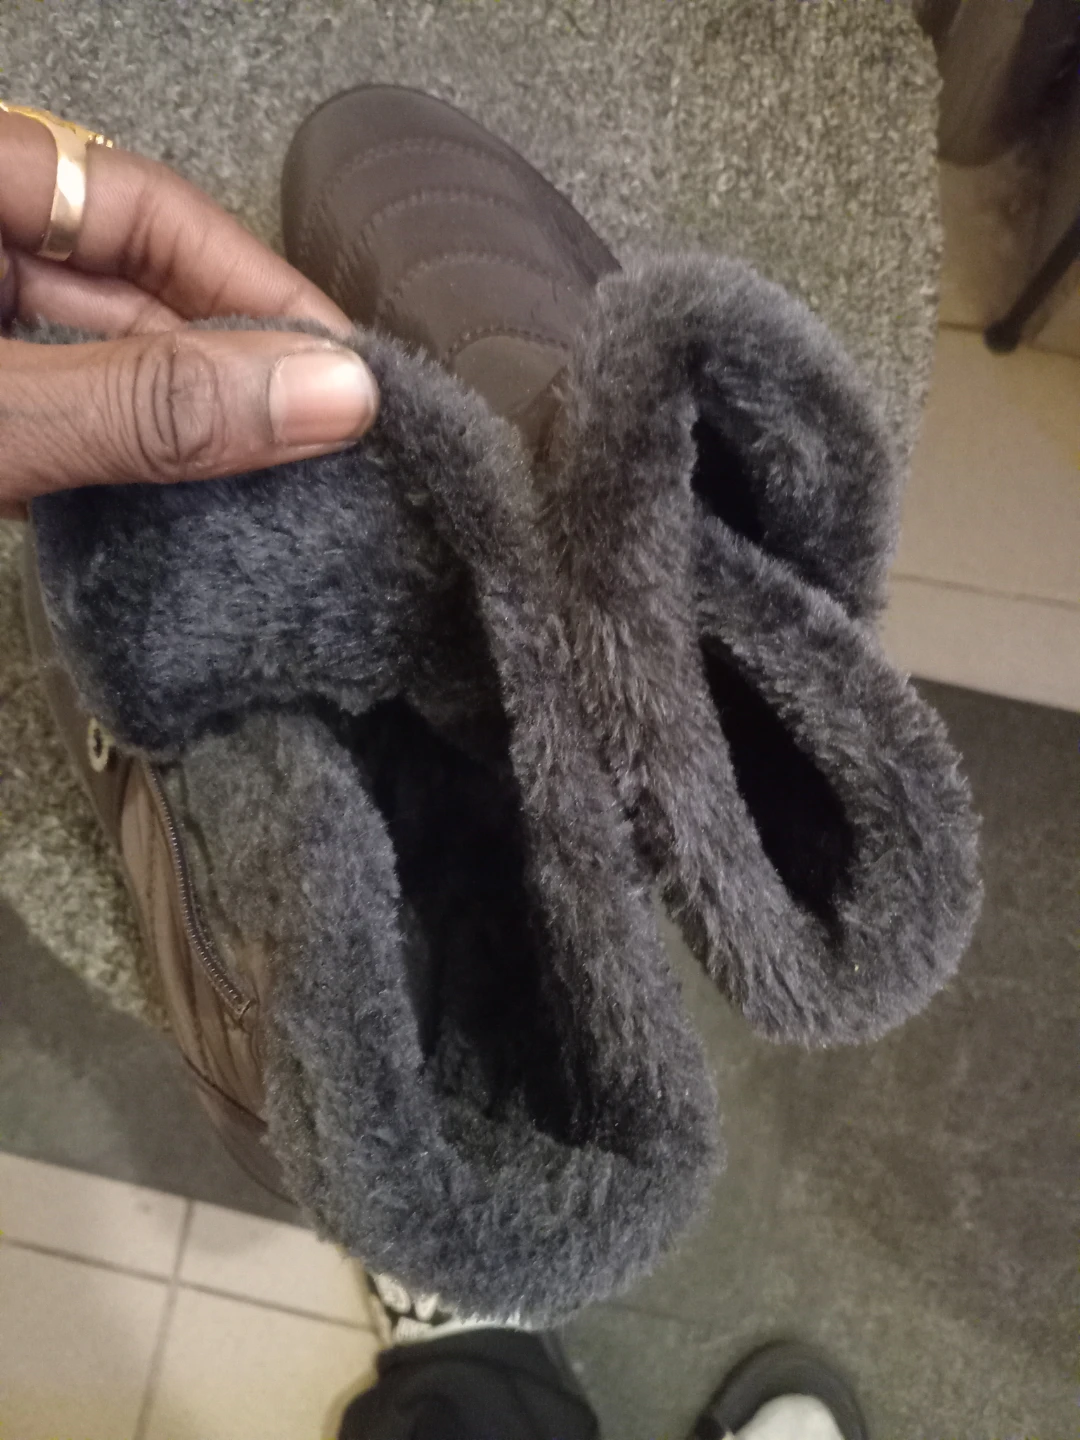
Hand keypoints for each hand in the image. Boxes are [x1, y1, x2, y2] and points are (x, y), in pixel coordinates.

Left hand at [0, 110, 377, 519]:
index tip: (343, 369)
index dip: (256, 286)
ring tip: (275, 491)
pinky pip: (62, 424)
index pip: (148, 208)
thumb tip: (329, 394)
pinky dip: (119, 468)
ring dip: (184, 431)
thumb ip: (150, 401)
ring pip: (103, 368)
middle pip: (134, 291)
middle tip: (327, 448)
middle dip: (232, 371)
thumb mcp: (4, 416)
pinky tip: (181, 513)